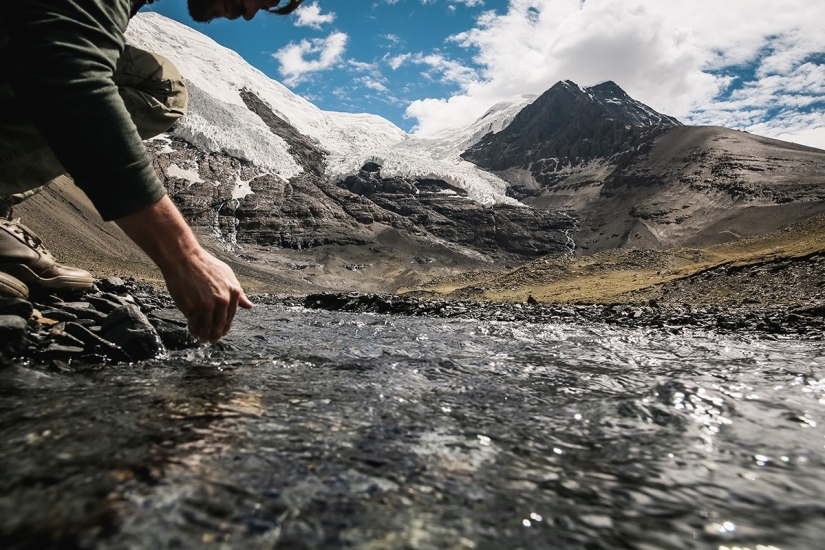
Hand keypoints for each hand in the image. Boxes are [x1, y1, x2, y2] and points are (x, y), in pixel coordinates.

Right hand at [115, 196, 253, 342]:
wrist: (184, 259)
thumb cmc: (205, 265)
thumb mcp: (227, 276)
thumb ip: (239, 293)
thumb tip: (249, 306)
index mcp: (234, 292)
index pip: (231, 316)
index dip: (225, 327)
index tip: (221, 332)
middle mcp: (223, 301)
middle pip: (220, 325)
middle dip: (216, 335)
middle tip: (212, 340)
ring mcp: (207, 306)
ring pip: (208, 328)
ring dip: (205, 336)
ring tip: (202, 339)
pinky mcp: (192, 308)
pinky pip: (195, 325)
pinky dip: (194, 331)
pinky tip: (193, 332)